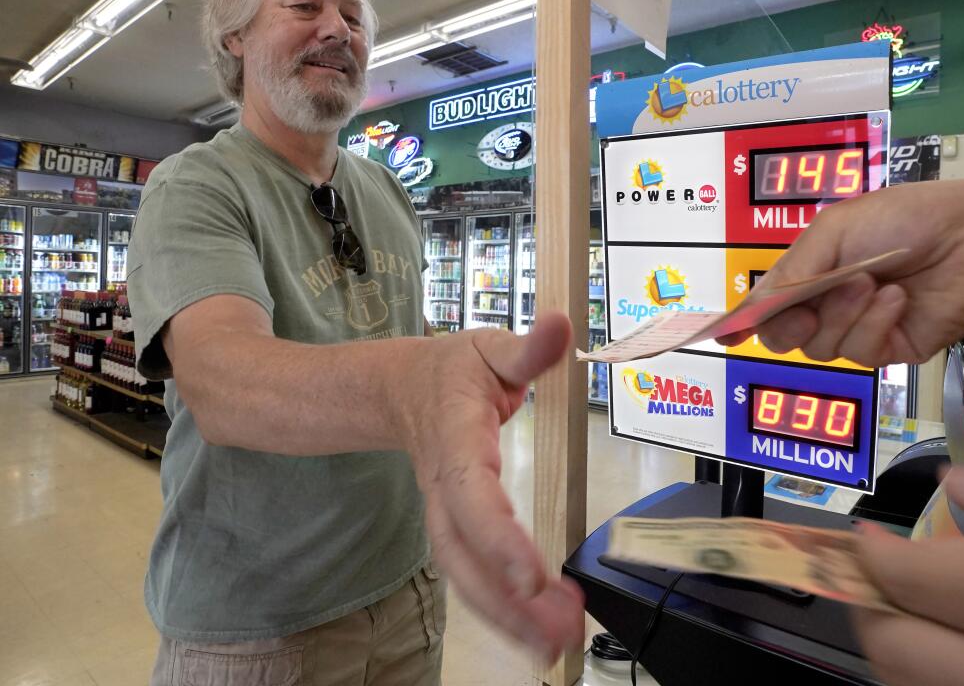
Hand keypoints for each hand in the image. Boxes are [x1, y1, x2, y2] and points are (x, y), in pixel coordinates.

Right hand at [404, 311, 583, 662]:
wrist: (395, 390)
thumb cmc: (449, 370)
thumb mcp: (488, 348)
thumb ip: (528, 347)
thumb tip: (564, 323)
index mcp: (455, 438)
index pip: (472, 493)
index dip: (497, 535)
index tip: (529, 574)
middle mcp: (444, 486)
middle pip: (462, 553)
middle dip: (505, 599)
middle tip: (556, 632)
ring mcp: (443, 512)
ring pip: (464, 574)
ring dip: (507, 616)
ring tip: (556, 645)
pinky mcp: (453, 530)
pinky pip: (471, 574)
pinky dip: (502, 608)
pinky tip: (538, 630)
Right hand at [718, 180, 963, 364]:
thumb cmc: (904, 220)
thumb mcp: (832, 232)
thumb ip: (790, 272)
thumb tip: (752, 308)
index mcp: (810, 271)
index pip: (766, 306)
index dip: (744, 322)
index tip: (727, 333)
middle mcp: (828, 304)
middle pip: (783, 336)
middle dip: (791, 320)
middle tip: (812, 298)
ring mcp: (857, 329)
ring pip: (819, 347)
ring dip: (843, 312)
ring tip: (871, 282)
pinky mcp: (887, 349)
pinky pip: (860, 352)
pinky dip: (874, 323)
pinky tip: (896, 299)